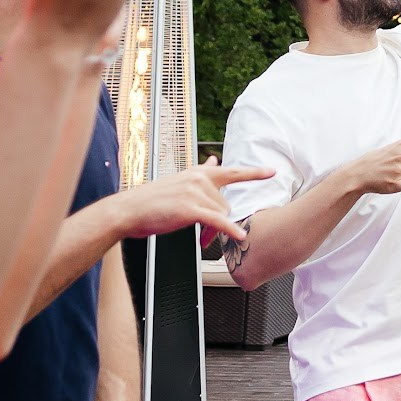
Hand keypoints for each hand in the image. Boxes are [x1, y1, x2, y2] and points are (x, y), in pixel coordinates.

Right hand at [105, 160, 271, 245]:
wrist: (129, 210)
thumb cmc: (151, 201)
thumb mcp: (179, 181)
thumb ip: (200, 174)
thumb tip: (214, 162)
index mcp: (197, 173)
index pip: (231, 172)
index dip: (253, 173)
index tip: (272, 171)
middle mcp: (199, 179)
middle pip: (225, 205)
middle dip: (219, 223)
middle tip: (205, 238)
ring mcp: (195, 192)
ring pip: (220, 216)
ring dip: (213, 233)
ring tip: (199, 239)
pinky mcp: (191, 208)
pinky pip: (217, 221)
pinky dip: (229, 230)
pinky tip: (239, 236)